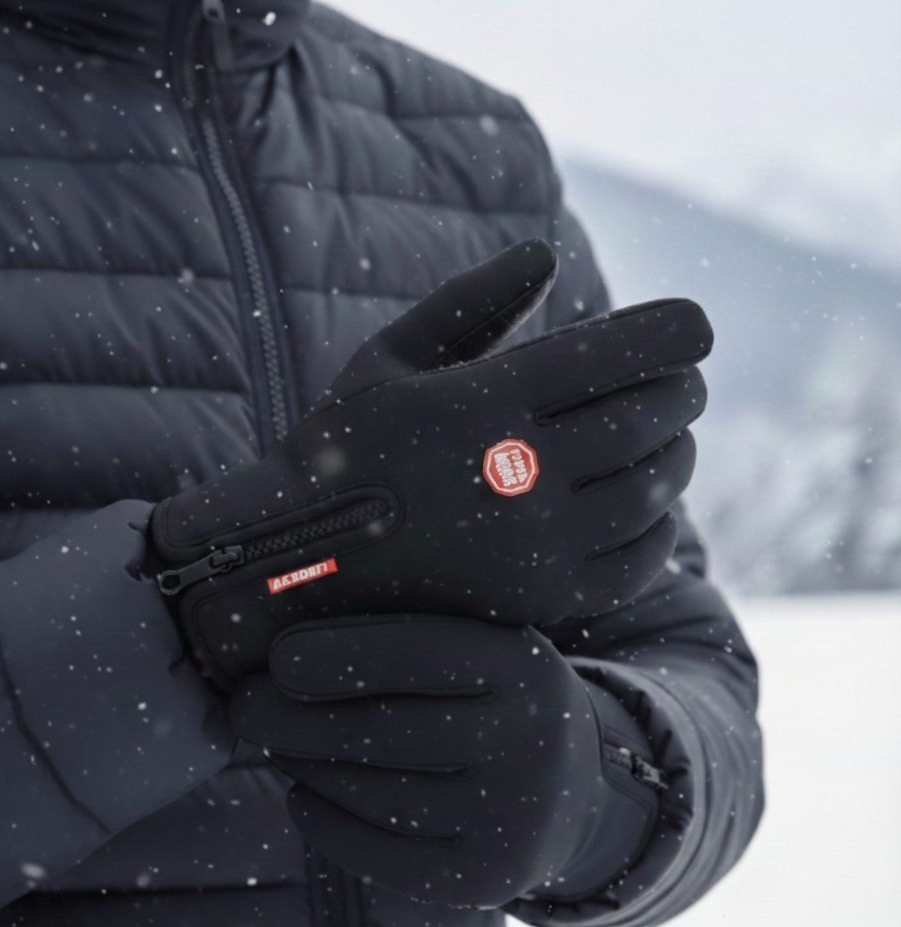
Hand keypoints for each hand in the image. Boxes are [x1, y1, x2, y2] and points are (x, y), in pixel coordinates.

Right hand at [152, 239, 710, 689]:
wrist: (300, 561)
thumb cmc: (347, 446)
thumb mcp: (390, 357)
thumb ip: (471, 301)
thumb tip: (547, 253)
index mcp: (484, 403)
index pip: (622, 352)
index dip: (678, 331)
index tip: (695, 328)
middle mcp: (519, 475)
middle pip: (652, 417)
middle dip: (684, 390)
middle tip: (684, 383)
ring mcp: (534, 547)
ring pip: (654, 488)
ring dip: (679, 453)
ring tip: (669, 437)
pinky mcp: (540, 602)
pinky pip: (638, 560)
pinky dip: (660, 526)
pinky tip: (648, 505)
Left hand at [230, 615, 660, 907]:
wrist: (571, 790)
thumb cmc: (495, 700)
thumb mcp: (481, 651)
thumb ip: (407, 642)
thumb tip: (286, 651)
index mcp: (525, 665)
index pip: (418, 653)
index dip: (339, 654)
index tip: (279, 657)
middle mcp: (530, 742)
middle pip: (387, 730)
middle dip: (298, 718)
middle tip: (246, 705)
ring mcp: (513, 819)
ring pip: (378, 794)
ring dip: (308, 767)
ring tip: (274, 745)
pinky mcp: (485, 879)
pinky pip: (384, 855)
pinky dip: (328, 826)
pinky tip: (302, 797)